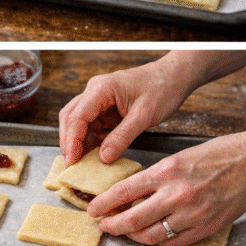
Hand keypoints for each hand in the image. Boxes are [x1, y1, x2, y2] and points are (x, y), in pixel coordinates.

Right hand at [59, 51, 245, 165]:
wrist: (175, 77)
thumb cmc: (162, 88)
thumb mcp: (144, 115)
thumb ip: (122, 137)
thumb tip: (103, 158)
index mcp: (101, 89)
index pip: (76, 117)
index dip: (71, 142)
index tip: (72, 163)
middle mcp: (95, 92)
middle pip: (71, 119)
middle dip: (70, 144)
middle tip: (74, 168)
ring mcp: (100, 100)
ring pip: (79, 124)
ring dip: (80, 144)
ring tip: (84, 166)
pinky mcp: (107, 108)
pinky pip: (92, 126)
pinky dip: (91, 141)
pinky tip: (96, 156)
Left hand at [86, 127, 245, 245]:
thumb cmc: (219, 154)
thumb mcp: (181, 156)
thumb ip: (158, 176)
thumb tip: (133, 192)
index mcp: (168, 170)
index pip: (125, 192)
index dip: (104, 204)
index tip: (94, 209)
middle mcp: (176, 194)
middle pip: (133, 220)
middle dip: (113, 226)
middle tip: (104, 226)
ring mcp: (191, 214)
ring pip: (151, 236)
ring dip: (134, 237)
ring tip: (127, 233)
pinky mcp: (205, 227)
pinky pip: (173, 244)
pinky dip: (160, 243)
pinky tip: (154, 237)